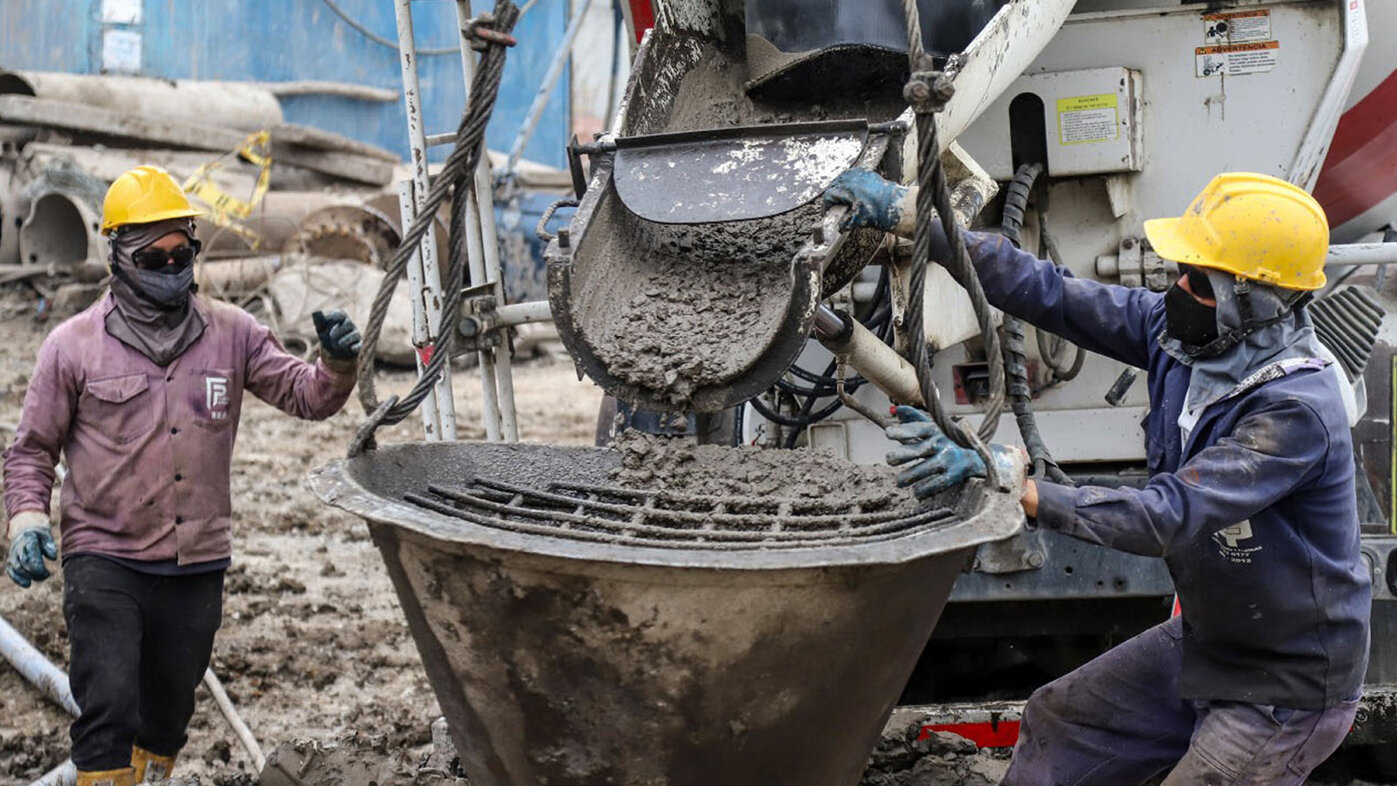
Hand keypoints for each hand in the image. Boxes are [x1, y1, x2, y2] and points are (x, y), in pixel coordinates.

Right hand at [6, 513, 56, 588]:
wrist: (25, 529)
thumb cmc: (39, 535)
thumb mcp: (47, 536)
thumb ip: (50, 546)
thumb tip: (53, 558)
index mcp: (28, 539)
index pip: (30, 555)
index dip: (37, 566)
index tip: (47, 572)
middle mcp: (18, 547)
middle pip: (24, 563)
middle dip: (35, 572)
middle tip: (47, 575)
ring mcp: (12, 554)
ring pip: (16, 568)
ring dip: (28, 576)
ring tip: (41, 578)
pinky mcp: (10, 561)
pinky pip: (10, 571)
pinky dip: (17, 579)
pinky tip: (27, 584)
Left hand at [312, 309, 361, 360]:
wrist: (334, 356)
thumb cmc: (327, 340)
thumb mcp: (322, 332)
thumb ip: (320, 324)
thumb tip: (316, 315)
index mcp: (340, 319)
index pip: (339, 313)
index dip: (334, 317)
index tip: (327, 321)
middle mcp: (350, 325)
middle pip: (348, 324)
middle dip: (339, 330)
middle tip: (331, 337)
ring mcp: (356, 335)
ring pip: (355, 335)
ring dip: (345, 340)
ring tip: (336, 346)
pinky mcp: (359, 346)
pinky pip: (360, 345)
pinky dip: (355, 347)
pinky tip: (350, 349)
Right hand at [822, 169, 908, 231]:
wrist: (895, 207)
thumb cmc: (878, 212)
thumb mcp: (857, 220)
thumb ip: (844, 223)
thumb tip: (839, 226)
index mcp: (846, 189)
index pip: (829, 195)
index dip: (827, 205)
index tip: (829, 210)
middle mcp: (852, 179)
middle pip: (835, 184)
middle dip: (834, 195)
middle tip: (835, 205)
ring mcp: (861, 175)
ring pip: (843, 177)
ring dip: (841, 186)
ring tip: (843, 197)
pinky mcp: (869, 174)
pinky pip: (854, 174)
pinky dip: (851, 181)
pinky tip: (854, 189)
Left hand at [885, 406, 1023, 501]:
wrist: (978, 455)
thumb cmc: (948, 440)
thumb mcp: (935, 427)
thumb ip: (914, 419)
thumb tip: (896, 410)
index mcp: (936, 430)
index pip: (918, 428)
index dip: (903, 430)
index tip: (888, 434)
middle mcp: (943, 443)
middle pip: (920, 449)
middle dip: (902, 454)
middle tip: (889, 458)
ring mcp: (949, 460)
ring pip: (925, 469)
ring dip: (909, 476)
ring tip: (899, 481)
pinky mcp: (954, 476)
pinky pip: (935, 484)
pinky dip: (923, 490)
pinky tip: (916, 492)